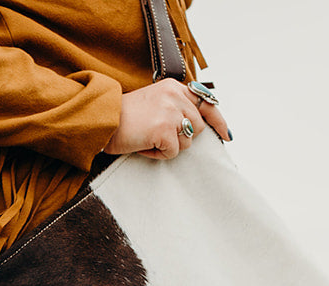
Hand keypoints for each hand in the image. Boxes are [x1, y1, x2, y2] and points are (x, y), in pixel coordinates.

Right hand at [103, 79, 230, 159]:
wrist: (102, 121)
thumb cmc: (123, 118)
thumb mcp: (153, 103)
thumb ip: (174, 107)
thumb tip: (195, 127)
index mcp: (173, 87)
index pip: (205, 102)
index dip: (217, 120)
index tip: (226, 133)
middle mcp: (175, 95)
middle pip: (198, 127)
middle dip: (181, 137)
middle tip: (158, 136)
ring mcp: (171, 111)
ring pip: (188, 140)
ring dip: (170, 146)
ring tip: (149, 139)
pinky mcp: (164, 128)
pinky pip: (173, 152)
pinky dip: (158, 154)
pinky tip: (144, 145)